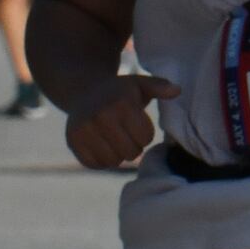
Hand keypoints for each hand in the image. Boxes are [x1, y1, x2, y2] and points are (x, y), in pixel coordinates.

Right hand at [63, 70, 179, 170]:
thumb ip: (159, 86)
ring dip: (118, 155)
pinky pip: (94, 164)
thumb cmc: (119, 91)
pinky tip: (102, 145)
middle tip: (127, 135)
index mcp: (121, 103)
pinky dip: (101, 160)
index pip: (145, 137)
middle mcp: (100, 116)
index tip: (138, 125)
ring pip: (113, 161)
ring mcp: (84, 129)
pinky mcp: (72, 141)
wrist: (83, 90)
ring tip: (115, 141)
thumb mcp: (139, 84)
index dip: (145, 133)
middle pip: (131, 153)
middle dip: (133, 146)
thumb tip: (177, 91)